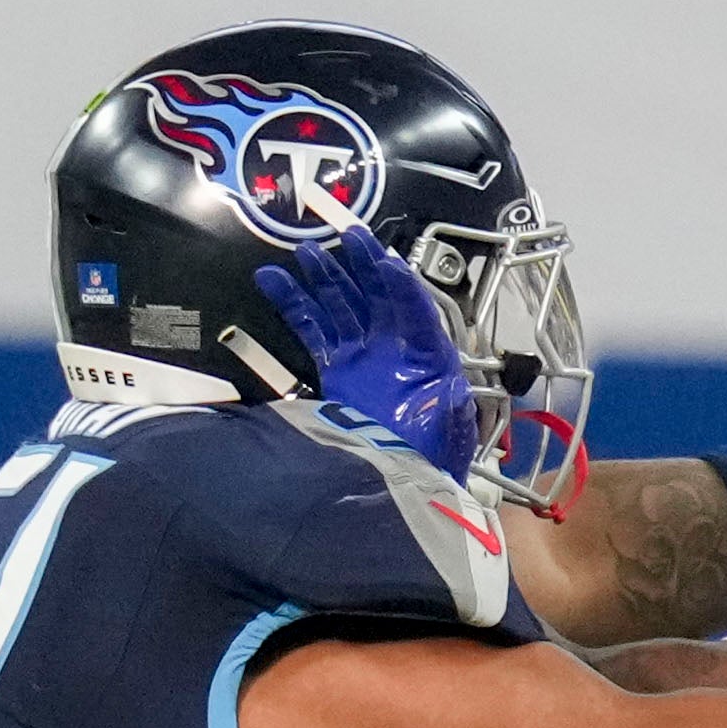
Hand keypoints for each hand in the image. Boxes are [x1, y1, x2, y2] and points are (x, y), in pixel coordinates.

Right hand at [252, 224, 474, 483]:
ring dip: (324, 277)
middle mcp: (395, 348)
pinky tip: (275, 281)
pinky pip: (313, 328)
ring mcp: (363, 357)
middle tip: (342, 237)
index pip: (412, 306)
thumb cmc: (431, 458)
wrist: (400, 490)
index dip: (396, 283)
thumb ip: (448, 396)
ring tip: (304, 253)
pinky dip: (294, 304)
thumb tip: (446, 380)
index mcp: (428, 354)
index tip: (379, 260)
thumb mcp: (451, 423)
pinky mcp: (335, 370)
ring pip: (341, 304)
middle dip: (358, 264)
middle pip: (375, 294)